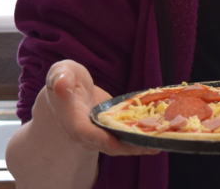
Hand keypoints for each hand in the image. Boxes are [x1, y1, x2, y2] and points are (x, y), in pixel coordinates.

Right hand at [43, 60, 158, 155]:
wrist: (69, 91)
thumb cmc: (65, 79)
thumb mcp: (60, 72)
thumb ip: (60, 77)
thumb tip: (61, 84)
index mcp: (71, 118)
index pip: (82, 131)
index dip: (97, 138)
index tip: (113, 142)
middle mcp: (85, 132)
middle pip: (105, 144)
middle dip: (127, 147)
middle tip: (149, 147)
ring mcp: (98, 134)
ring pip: (118, 145)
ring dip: (138, 147)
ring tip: (160, 144)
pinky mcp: (110, 131)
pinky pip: (124, 138)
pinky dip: (140, 139)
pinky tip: (159, 137)